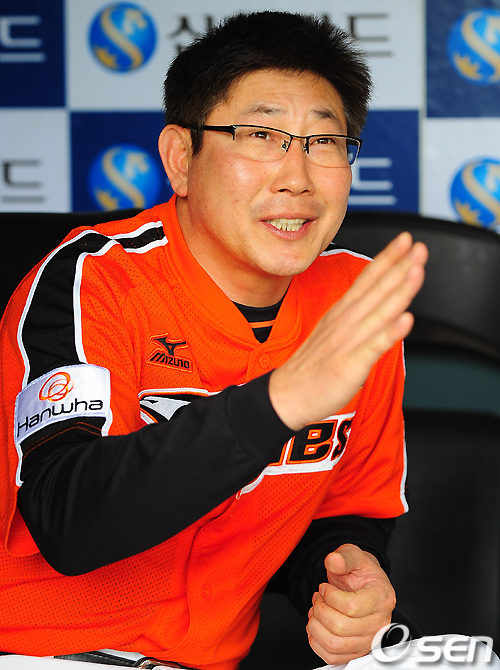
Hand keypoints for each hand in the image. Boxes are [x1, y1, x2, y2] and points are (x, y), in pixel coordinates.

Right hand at [269, 232, 427, 430]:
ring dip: (399, 291)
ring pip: (378, 313)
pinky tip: (406, 320)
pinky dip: (390, 333)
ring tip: (417, 272)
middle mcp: (345, 322)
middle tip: (419, 247)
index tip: (405, 240)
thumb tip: (378, 306)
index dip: (387, 258)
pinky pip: (372, 346)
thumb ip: (356, 318)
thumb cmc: (311, 367)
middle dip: (399, 267)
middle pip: (375, 290)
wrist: (286, 395)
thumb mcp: (332, 333)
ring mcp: (347, 342)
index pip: (367, 280)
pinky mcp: (349, 365)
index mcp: (341, 313)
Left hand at [306, 544, 395, 664]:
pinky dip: (317, 643)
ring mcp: (369, 639)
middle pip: (340, 628)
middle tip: (317, 597)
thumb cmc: (361, 572)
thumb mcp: (354, 555)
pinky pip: (333, 657)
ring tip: (315, 611)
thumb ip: (344, 557)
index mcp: (381, 597)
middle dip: (320, 609)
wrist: (365, 584)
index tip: (324, 587)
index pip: (351, 607)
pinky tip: (316, 626)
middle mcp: (379, 622)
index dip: (330, 596)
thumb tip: (333, 561)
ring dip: (316, 626)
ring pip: (334, 645)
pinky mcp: (358, 650)